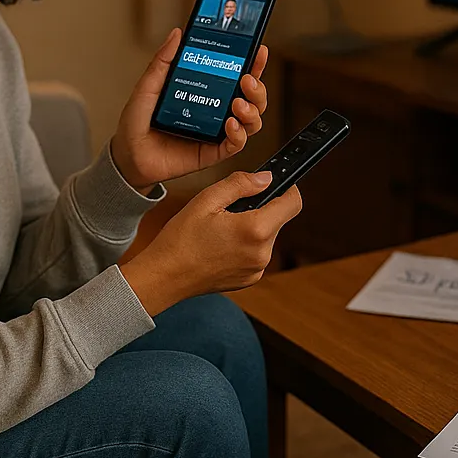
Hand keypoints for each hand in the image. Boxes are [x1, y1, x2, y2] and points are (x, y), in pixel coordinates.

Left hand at [110, 28, 269, 189]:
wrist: (128, 155)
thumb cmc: (137, 122)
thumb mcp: (148, 86)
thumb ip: (163, 61)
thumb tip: (177, 34)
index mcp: (206, 91)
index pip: (237, 75)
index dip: (253, 63)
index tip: (258, 51)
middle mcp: (216, 110)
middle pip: (252, 98)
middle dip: (257, 88)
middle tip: (247, 80)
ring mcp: (217, 132)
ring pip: (252, 121)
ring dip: (252, 110)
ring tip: (238, 104)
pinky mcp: (213, 152)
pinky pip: (236, 144)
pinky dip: (239, 134)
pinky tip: (231, 124)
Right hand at [120, 171, 301, 314]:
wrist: (164, 276)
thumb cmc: (180, 239)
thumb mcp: (206, 200)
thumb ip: (241, 184)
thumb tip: (266, 178)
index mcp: (255, 230)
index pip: (293, 203)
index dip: (288, 188)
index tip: (276, 183)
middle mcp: (262, 253)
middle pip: (279, 219)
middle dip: (262, 208)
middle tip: (231, 208)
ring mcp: (257, 270)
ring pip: (268, 236)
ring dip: (254, 227)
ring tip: (222, 228)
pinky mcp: (250, 279)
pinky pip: (257, 254)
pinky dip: (246, 245)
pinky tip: (221, 244)